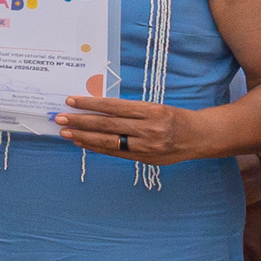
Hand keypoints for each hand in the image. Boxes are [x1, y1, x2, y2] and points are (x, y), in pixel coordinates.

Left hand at [56, 94, 209, 166]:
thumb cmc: (175, 118)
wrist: (199, 137)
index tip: (71, 101)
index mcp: (151, 110)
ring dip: (84, 136)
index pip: (113, 106)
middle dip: (80, 121)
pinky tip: (82, 143)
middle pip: (107, 124)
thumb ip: (130, 111)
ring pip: (108, 141)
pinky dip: (97, 148)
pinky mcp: (145, 159)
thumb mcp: (156, 107)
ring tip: (66, 132)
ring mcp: (146, 146)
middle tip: (60, 117)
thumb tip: (97, 108)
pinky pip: (115, 153)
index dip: (90, 104)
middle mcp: (149, 129)